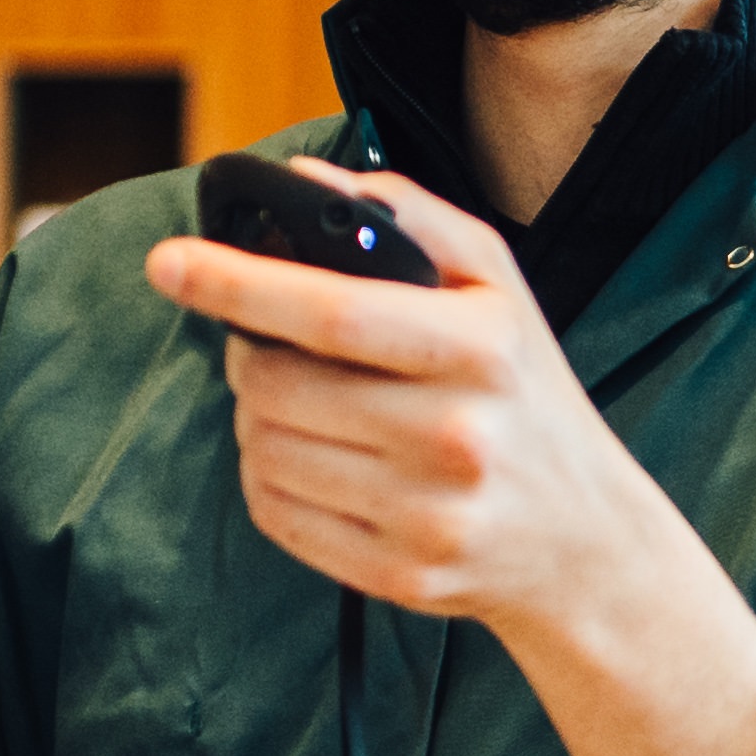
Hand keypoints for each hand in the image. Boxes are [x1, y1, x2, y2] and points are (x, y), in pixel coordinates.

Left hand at [144, 160, 755, 755]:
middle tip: (271, 350)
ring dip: (258, 421)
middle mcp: (456, 435)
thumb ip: (408, 218)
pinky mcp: (399, 575)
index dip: (238, 283)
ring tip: (305, 409)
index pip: (333, 311)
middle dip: (250, 358)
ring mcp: (427, 515)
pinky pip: (276, 515)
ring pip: (263, 452)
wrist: (585, 539)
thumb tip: (303, 180)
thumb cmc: (525, 393)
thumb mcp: (497, 287)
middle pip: (277, 388)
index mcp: (481, 348)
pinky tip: (315, 463)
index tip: (169, 261)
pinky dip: (270, 479)